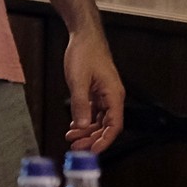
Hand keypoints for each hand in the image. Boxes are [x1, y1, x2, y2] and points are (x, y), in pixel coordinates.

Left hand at [61, 30, 124, 152]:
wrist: (83, 36)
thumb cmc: (85, 52)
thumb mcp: (78, 80)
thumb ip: (80, 104)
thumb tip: (82, 125)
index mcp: (114, 95)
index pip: (114, 126)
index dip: (105, 141)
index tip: (93, 151)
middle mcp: (112, 97)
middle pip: (106, 126)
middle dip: (92, 138)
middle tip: (76, 147)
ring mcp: (104, 94)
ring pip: (99, 120)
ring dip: (86, 131)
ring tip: (71, 138)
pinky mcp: (96, 91)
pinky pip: (93, 111)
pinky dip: (84, 120)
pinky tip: (74, 126)